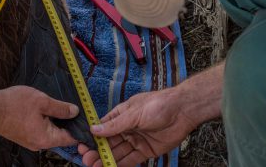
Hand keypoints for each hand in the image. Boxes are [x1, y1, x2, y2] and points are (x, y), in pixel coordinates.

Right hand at [0, 86, 78, 150]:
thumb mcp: (42, 101)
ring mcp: (31, 141)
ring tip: (57, 105)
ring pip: (50, 132)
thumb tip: (75, 112)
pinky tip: (44, 110)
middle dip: (67, 122)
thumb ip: (60, 108)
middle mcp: (39, 144)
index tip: (86, 117)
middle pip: (61, 135)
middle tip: (71, 106)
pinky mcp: (25, 137)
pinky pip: (41, 130)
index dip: (79, 127)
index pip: (70, 138)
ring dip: (55, 120)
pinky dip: (45, 121)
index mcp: (46, 138)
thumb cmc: (14, 104)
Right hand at [78, 87, 200, 166]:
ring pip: (118, 152)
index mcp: (121, 115)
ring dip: (106, 159)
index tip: (82, 145)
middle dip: (97, 151)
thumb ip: (115, 124)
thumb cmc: (158, 105)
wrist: (182, 111)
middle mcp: (127, 128)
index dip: (93, 137)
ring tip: (94, 166)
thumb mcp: (133, 113)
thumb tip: (94, 129)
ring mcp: (136, 140)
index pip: (103, 127)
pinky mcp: (146, 151)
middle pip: (109, 142)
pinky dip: (121, 165)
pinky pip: (131, 160)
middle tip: (87, 160)